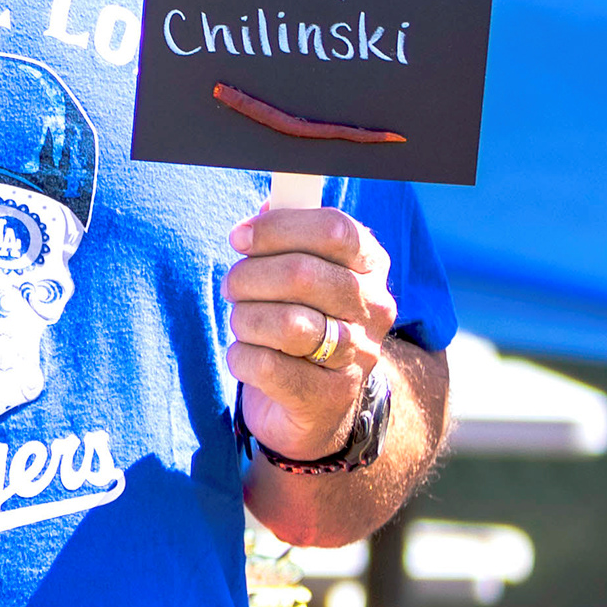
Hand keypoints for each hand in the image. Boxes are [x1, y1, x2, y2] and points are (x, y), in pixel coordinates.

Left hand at [222, 198, 395, 459]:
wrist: (317, 402)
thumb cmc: (301, 319)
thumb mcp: (302, 272)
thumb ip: (288, 234)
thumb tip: (268, 204)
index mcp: (370, 266)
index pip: (335, 230)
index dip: (278, 228)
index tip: (240, 238)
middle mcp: (374, 309)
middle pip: (304, 274)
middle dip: (250, 276)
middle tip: (232, 286)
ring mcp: (358, 356)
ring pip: (288, 323)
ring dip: (246, 319)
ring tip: (243, 322)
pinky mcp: (329, 397)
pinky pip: (269, 367)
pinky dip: (242, 358)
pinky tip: (247, 357)